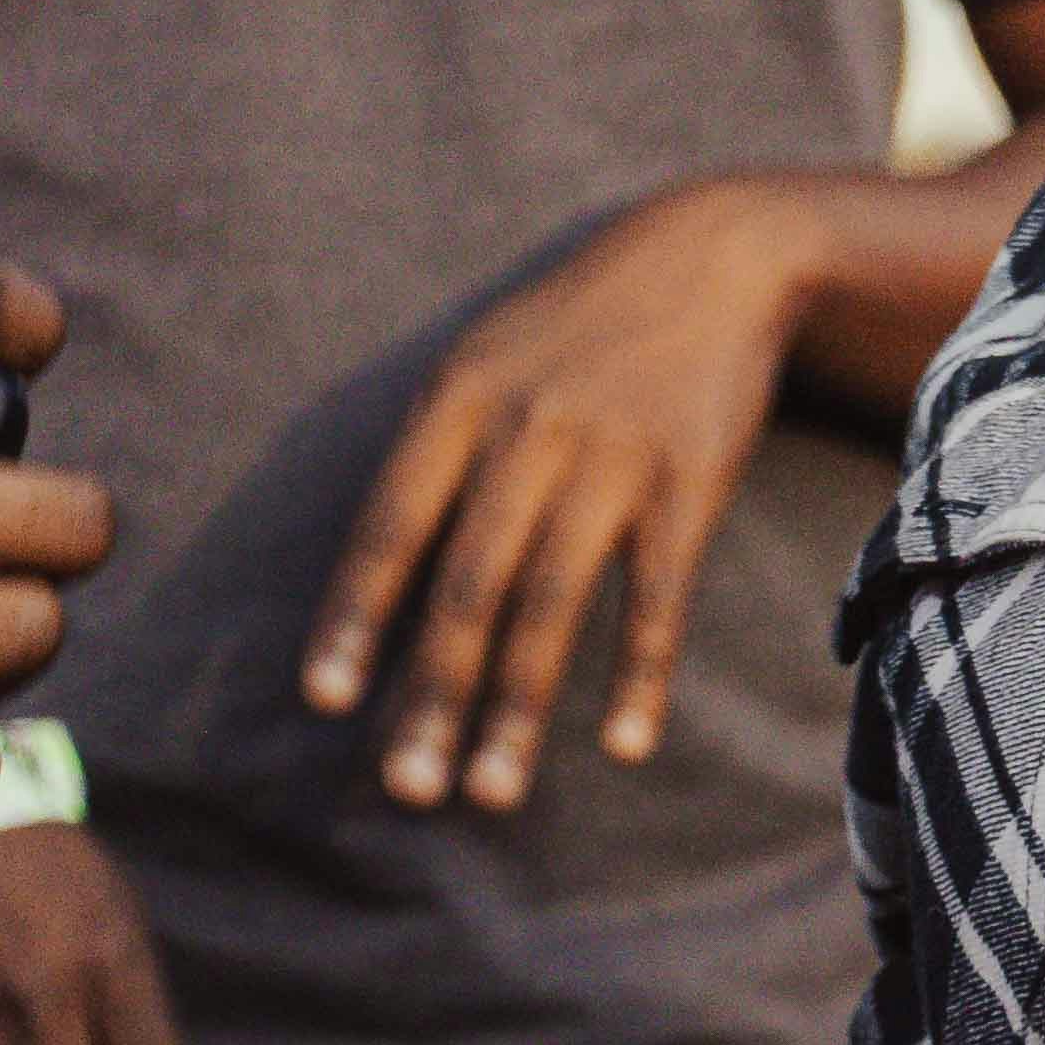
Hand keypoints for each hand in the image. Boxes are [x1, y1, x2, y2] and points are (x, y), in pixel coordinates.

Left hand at [301, 182, 821, 810]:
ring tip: (492, 792)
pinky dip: (642, 673)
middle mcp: (529, 432)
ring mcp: (612, 459)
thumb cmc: (583, 320)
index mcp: (461, 400)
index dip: (356, 617)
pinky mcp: (689, 482)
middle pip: (468, 586)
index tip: (327, 701)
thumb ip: (437, 448)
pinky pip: (659, 596)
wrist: (717, 253)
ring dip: (519, 708)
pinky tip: (627, 744)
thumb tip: (378, 575)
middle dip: (432, 694)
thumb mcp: (488, 352)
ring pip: (552, 605)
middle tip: (409, 789)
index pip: (391, 526)